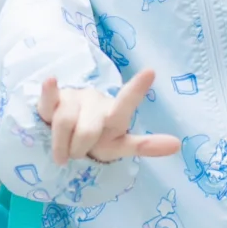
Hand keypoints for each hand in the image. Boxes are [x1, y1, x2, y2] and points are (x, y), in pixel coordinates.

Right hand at [37, 68, 181, 165]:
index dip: (136, 91)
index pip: (126, 105)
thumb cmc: (98, 138)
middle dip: (79, 149)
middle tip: (79, 155)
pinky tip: (51, 81)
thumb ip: (145, 145)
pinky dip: (49, 92)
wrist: (68, 132)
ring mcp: (74, 99)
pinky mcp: (53, 101)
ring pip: (64, 123)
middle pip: (86, 130)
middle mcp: (96, 103)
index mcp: (116, 116)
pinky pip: (49, 100)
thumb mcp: (118, 146)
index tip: (150, 72)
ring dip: (61, 146)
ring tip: (63, 153)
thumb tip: (177, 144)